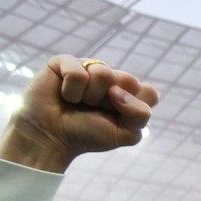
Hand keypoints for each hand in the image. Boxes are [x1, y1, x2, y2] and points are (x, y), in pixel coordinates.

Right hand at [0, 56, 159, 171]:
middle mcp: (110, 77)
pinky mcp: (65, 62)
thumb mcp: (124, 134)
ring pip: (104, 73)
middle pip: (128, 79)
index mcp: (127, 92)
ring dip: (90, 96)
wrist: (51, 138)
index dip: (134, 108)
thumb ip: (140, 114)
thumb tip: (121, 89)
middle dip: (112, 102)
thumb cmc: (87, 135)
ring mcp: (88, 67)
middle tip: (94, 110)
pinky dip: (71, 90)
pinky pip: (78, 72)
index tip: (117, 119)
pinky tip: (62, 94)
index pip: (149, 92)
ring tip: (77, 102)